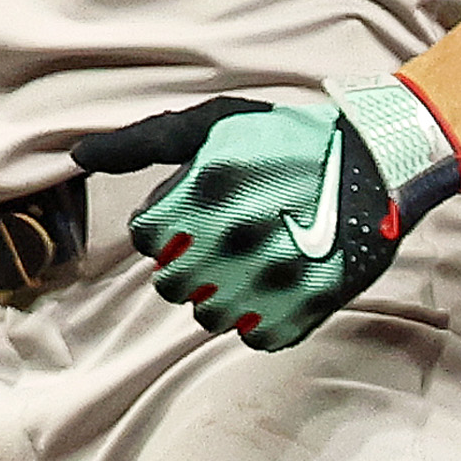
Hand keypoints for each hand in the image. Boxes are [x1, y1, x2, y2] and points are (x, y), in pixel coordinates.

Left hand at [75, 78, 460, 352]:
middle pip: (169, 284)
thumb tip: (80, 155)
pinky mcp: (302, 309)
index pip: (145, 238)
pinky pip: (254, 336)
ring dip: (224, 293)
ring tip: (257, 261)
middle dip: (190, 263)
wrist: (380, 164)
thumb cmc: (288, 140)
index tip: (201, 211)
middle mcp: (231, 238)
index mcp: (203, 189)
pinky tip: (280, 284)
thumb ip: (142, 142)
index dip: (168, 225)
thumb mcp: (215, 124)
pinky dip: (262, 317)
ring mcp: (267, 279)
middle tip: (230, 239)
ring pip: (207, 315)